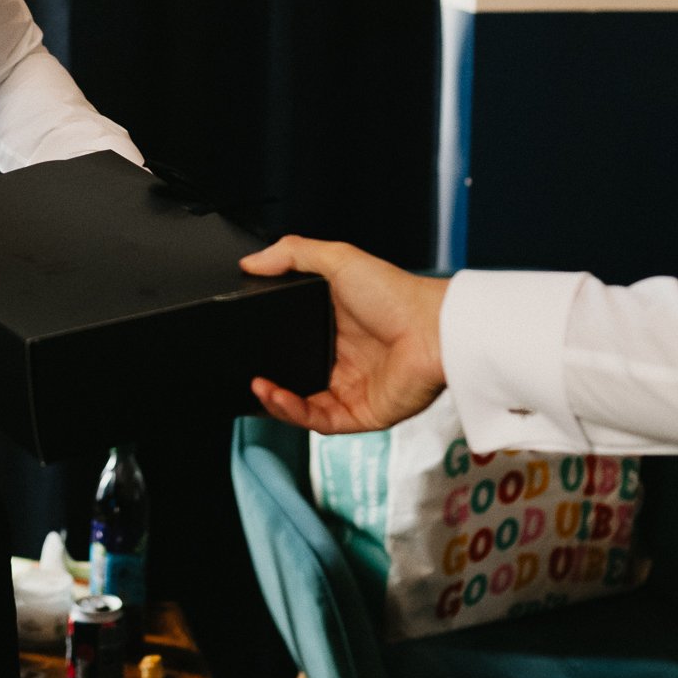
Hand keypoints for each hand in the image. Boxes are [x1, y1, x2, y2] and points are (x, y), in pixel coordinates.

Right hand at [238, 235, 447, 434]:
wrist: (433, 328)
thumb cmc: (397, 294)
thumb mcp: (338, 260)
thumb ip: (292, 254)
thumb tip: (250, 262)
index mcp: (336, 327)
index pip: (293, 343)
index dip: (268, 348)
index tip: (245, 343)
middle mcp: (343, 361)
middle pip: (294, 379)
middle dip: (267, 382)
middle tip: (245, 373)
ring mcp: (352, 390)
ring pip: (302, 406)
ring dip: (275, 400)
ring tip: (256, 387)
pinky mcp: (362, 414)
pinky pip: (320, 422)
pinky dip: (294, 414)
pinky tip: (276, 397)